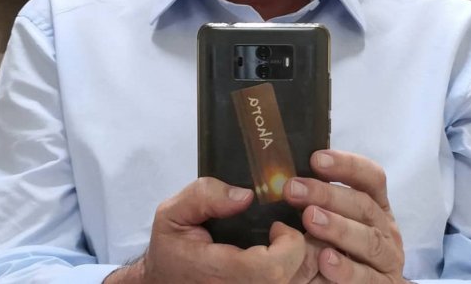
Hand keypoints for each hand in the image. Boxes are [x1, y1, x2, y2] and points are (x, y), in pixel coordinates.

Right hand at [105, 176, 305, 282]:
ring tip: (294, 242)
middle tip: (295, 229)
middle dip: (306, 249)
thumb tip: (245, 195)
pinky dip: (300, 273)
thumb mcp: (172, 213)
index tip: (277, 225)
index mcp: (220, 274)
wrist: (163, 282)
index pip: (272, 269)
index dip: (288, 244)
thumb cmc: (171, 248)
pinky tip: (291, 257)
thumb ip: (204, 196)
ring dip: (307, 263)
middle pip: (295, 279)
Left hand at [283, 151, 406, 283]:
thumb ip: (316, 200)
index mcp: (375, 204)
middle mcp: (385, 227)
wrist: (361, 282)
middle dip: (327, 194)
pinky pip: (367, 278)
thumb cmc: (339, 244)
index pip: (371, 177)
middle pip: (363, 205)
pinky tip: (325, 260)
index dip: (346, 164)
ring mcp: (387, 259)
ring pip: (368, 239)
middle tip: (293, 189)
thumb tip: (285, 180)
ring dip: (338, 227)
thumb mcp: (332, 217)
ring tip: (309, 218)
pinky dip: (346, 269)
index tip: (315, 159)